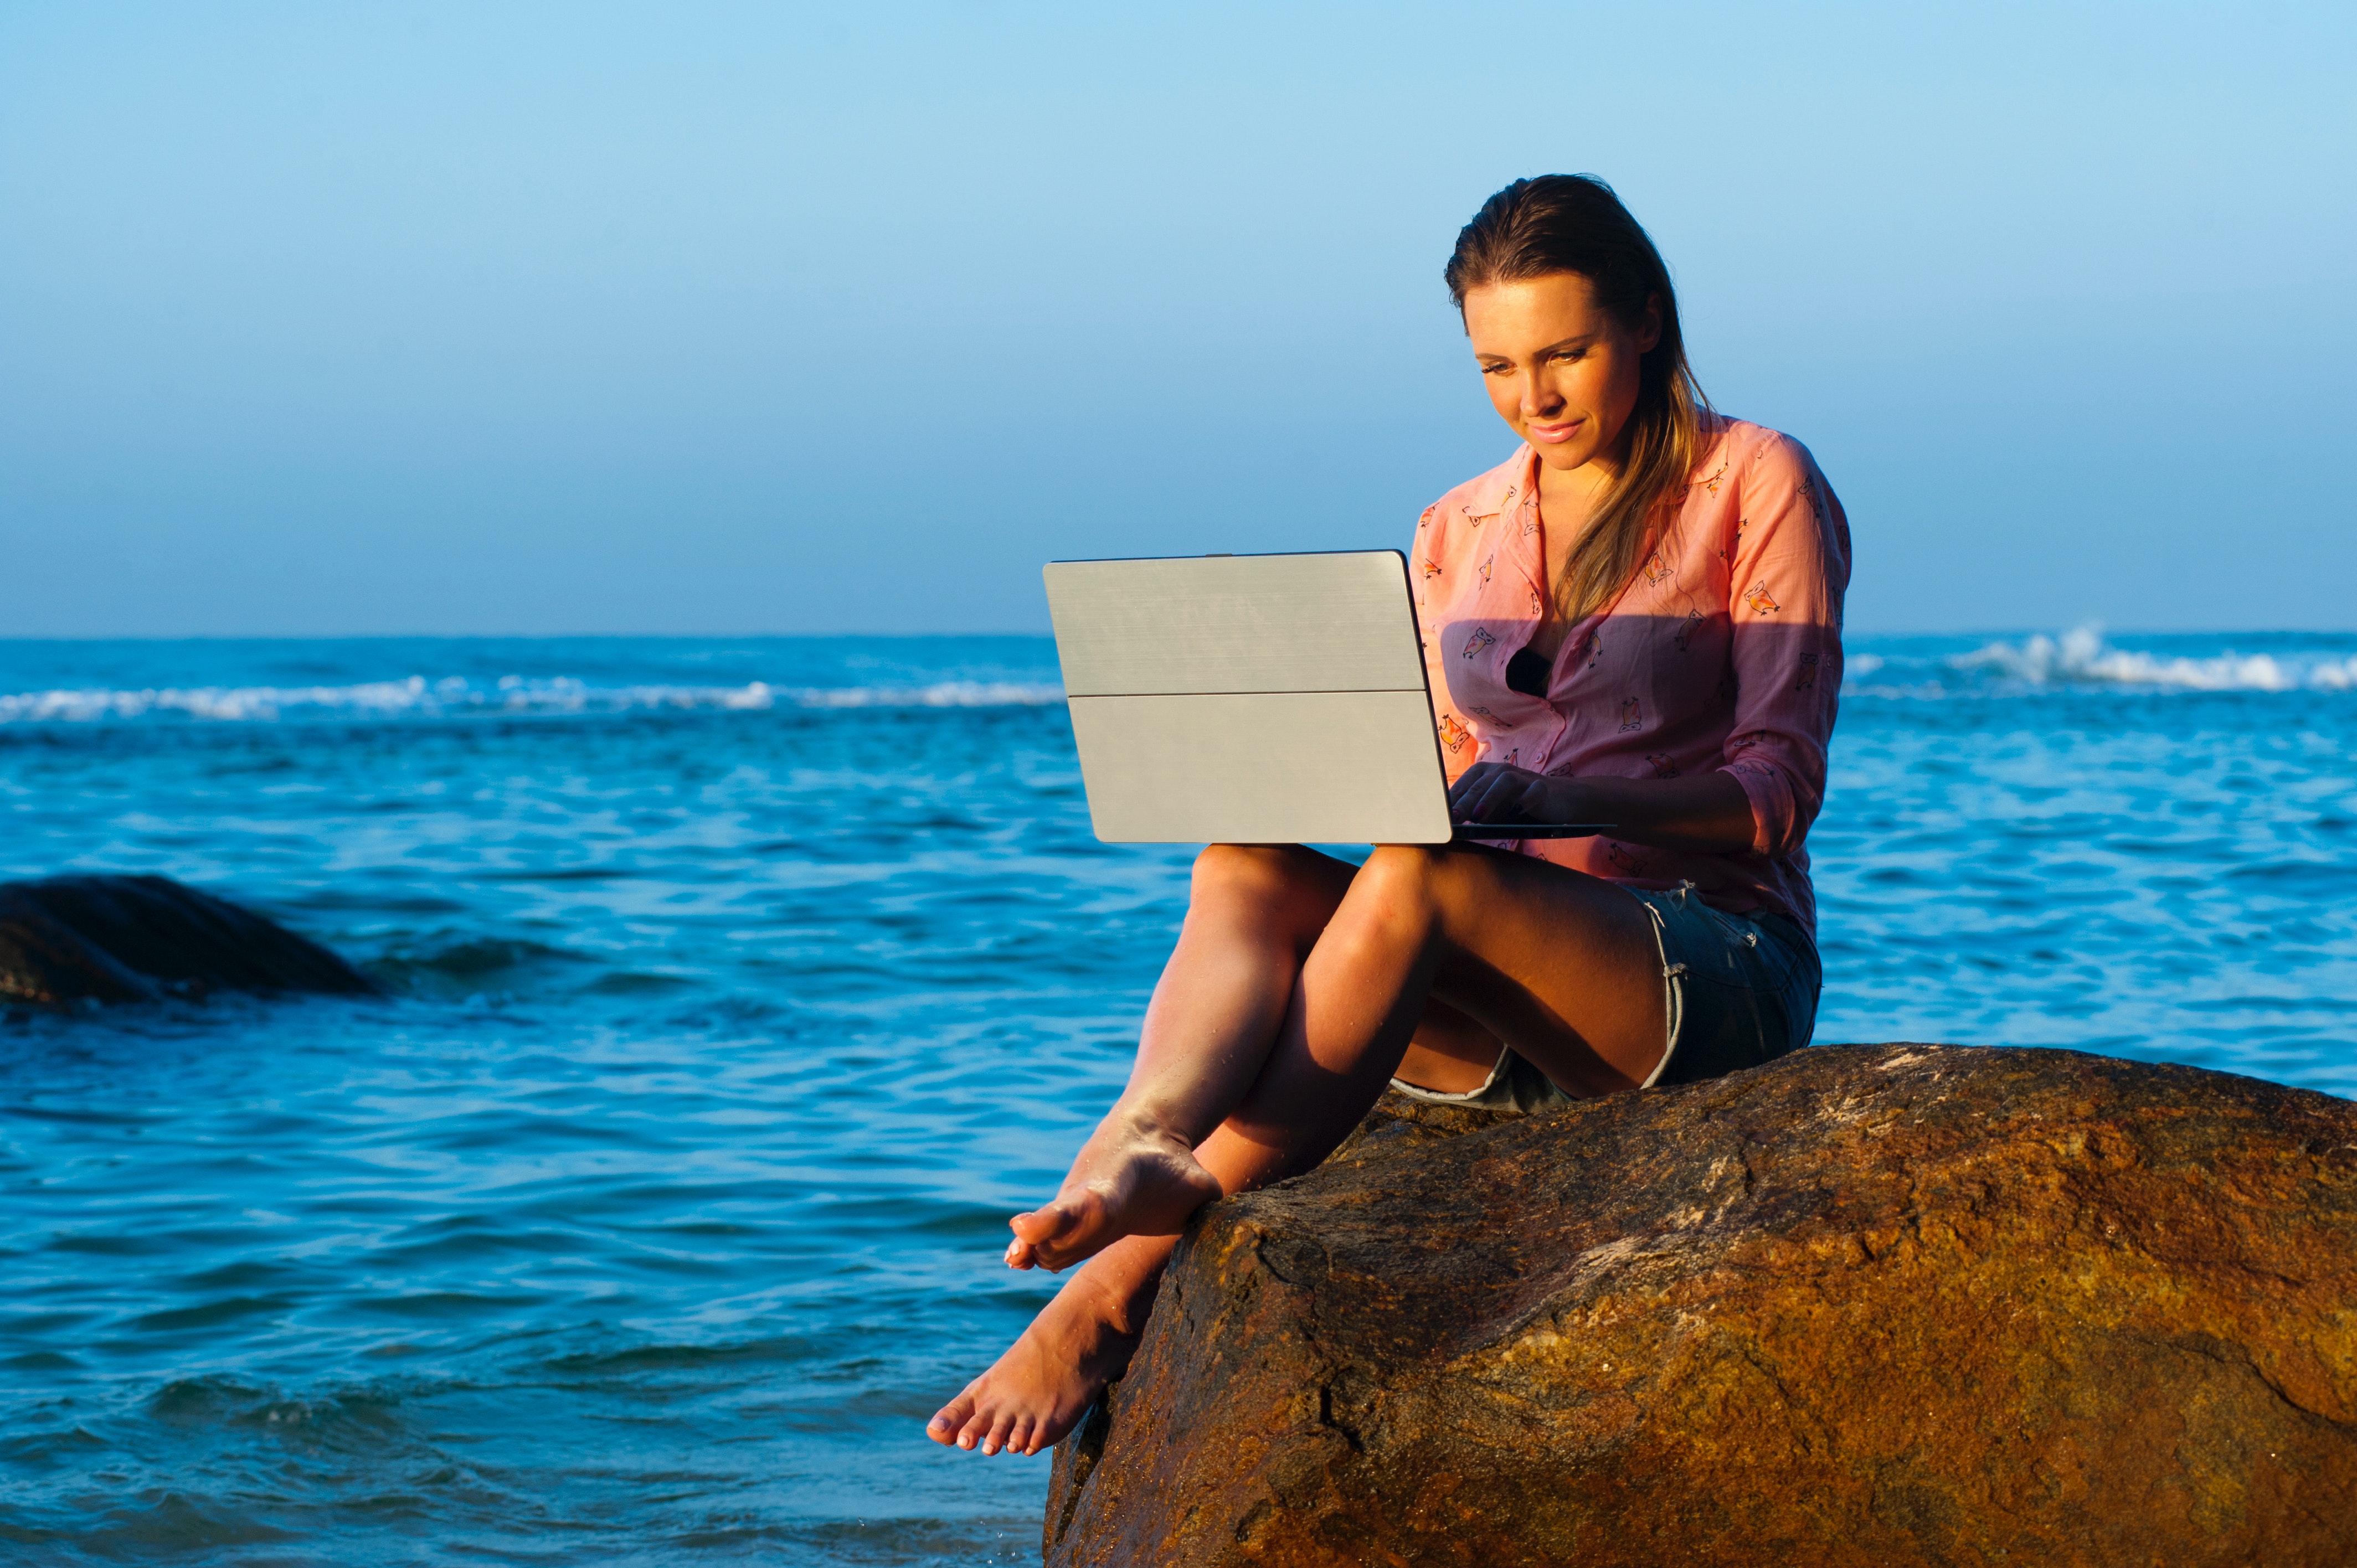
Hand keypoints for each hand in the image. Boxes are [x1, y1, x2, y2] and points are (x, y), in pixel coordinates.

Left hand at [1447, 762, 1584, 826]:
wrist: (1559, 800)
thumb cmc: (1518, 805)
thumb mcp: (1494, 810)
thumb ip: (1474, 813)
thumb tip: (1450, 826)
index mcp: (1486, 774)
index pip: (1465, 784)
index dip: (1452, 799)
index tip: (1438, 816)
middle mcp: (1502, 771)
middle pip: (1481, 782)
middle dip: (1465, 800)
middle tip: (1454, 817)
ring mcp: (1524, 778)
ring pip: (1504, 781)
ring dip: (1490, 797)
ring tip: (1479, 816)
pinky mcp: (1543, 787)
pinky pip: (1534, 791)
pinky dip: (1525, 799)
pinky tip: (1517, 812)